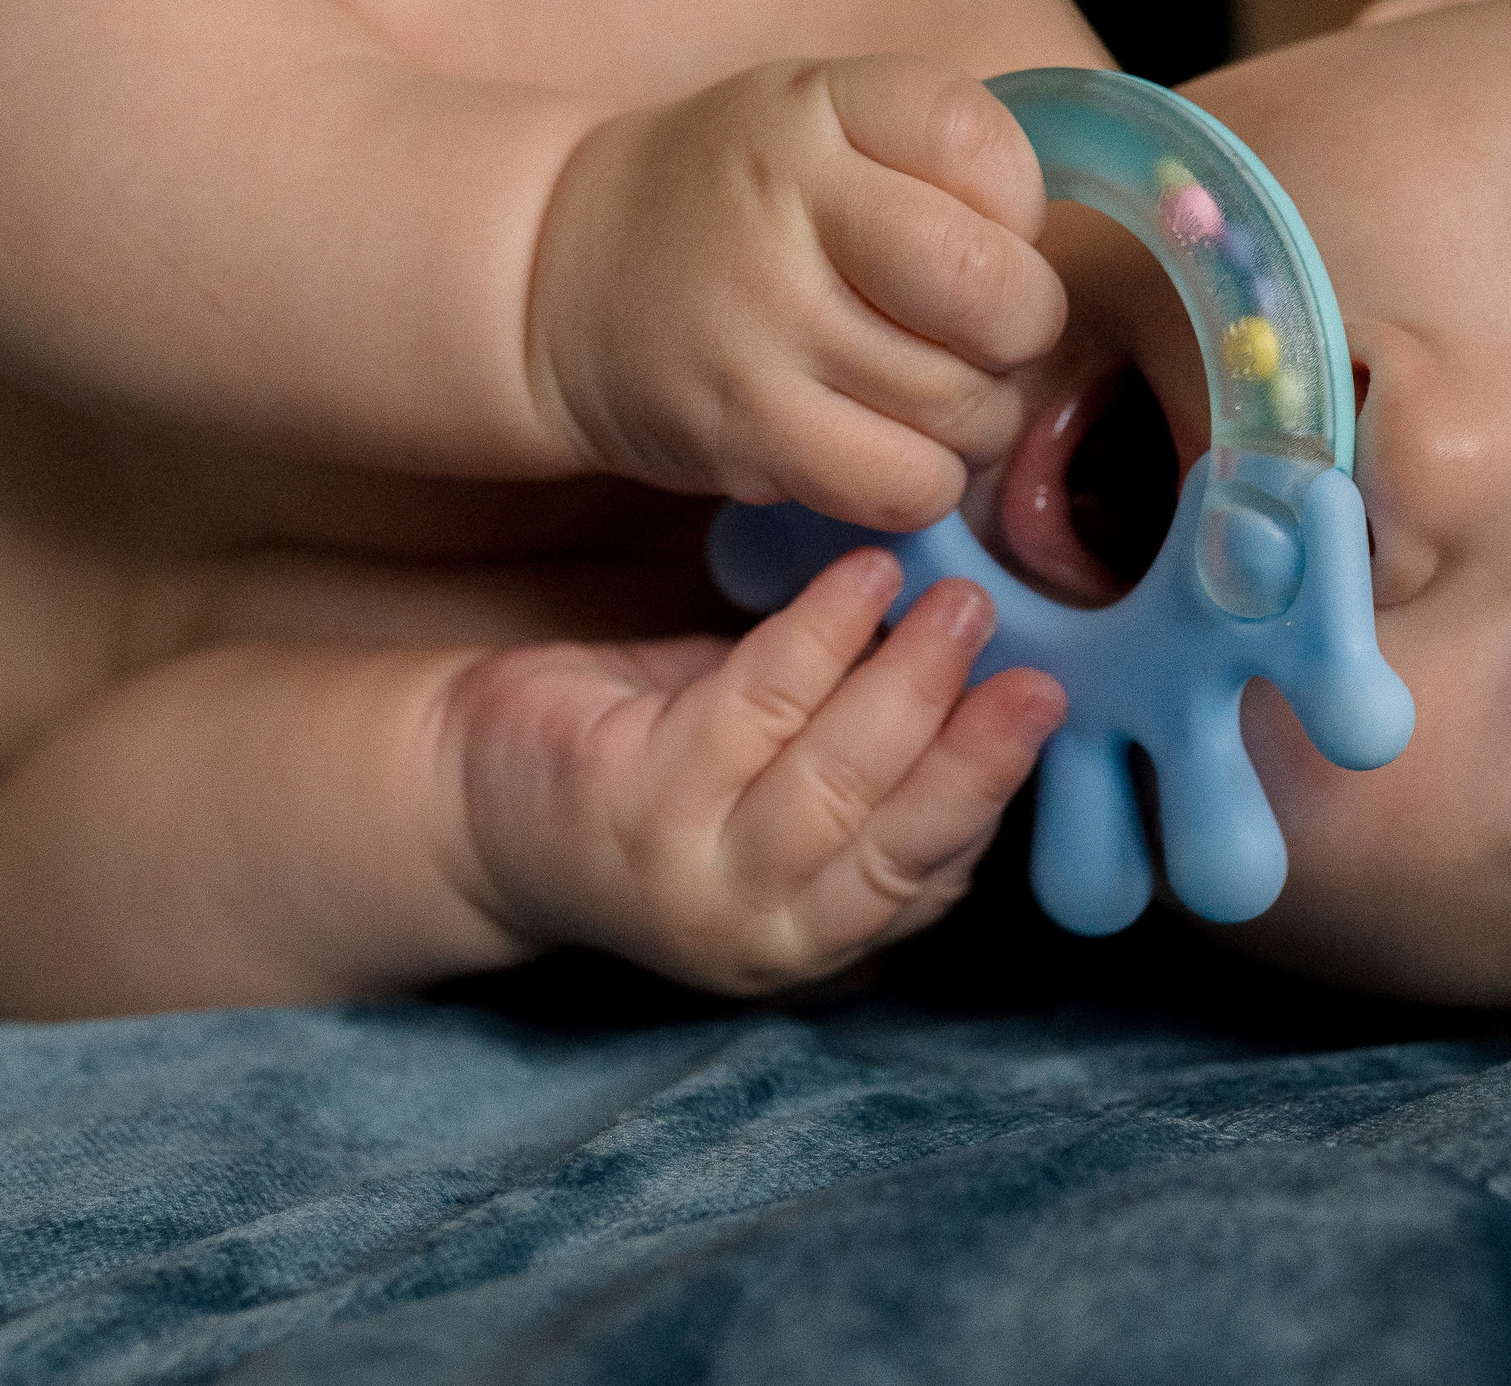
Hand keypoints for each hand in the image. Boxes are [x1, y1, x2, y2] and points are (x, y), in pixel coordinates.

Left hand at [449, 548, 1063, 994]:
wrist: (461, 793)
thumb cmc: (647, 768)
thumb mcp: (773, 783)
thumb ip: (869, 754)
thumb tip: (985, 662)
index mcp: (810, 931)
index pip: (929, 880)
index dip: (991, 799)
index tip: (1049, 709)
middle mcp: (758, 933)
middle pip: (895, 846)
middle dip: (976, 756)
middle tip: (1036, 668)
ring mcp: (690, 879)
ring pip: (833, 780)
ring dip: (910, 685)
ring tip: (960, 605)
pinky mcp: (629, 806)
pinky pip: (749, 707)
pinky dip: (819, 636)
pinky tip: (863, 578)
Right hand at [531, 54, 1062, 529]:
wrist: (561, 271)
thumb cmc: (736, 200)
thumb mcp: (822, 118)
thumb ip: (940, 155)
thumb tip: (1064, 255)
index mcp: (821, 105)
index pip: (985, 144)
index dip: (1019, 207)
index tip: (978, 227)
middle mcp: (788, 203)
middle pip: (996, 291)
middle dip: (1023, 327)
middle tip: (987, 332)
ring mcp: (763, 324)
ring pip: (962, 402)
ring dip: (979, 415)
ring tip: (935, 391)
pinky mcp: (748, 431)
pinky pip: (905, 483)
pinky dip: (929, 479)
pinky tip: (897, 448)